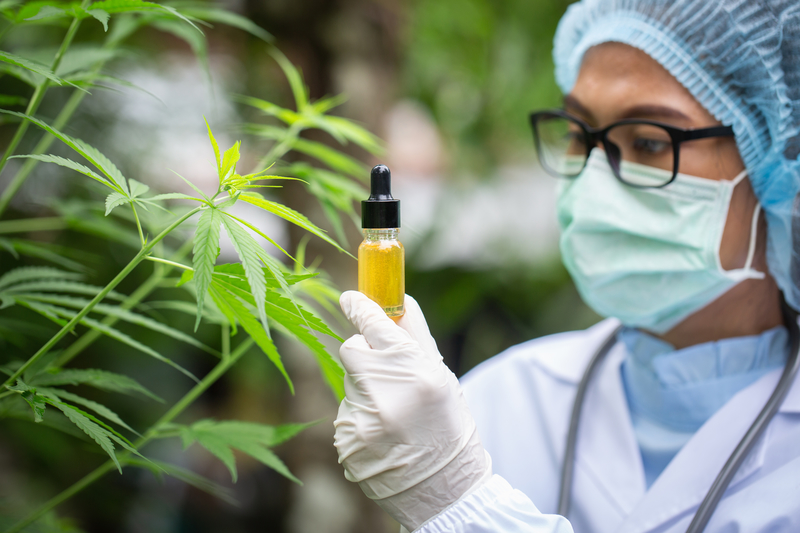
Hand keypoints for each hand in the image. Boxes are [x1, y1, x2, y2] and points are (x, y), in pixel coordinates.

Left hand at [334, 291, 490, 530]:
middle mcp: (384, 392)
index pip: (373, 324)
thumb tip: (399, 299)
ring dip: (366, 391)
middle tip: (387, 374)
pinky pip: (346, 412)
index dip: (360, 307)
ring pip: (350, 383)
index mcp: (413, 371)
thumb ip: (416, 336)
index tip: (351, 299)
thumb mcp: (442, 377)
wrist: (442, 489)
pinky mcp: (345, 440)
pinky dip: (361, 418)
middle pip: (352, 349)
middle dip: (365, 354)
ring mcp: (361, 419)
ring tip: (393, 416)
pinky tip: (383, 434)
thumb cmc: (447, 425)